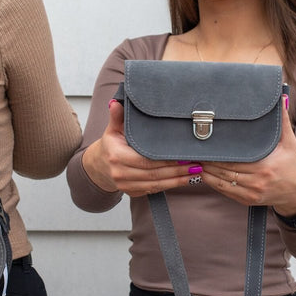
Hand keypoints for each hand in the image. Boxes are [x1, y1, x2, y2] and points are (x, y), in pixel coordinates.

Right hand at [82, 99, 196, 196]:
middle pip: (154, 173)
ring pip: (156, 184)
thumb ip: (117, 116)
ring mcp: (125, 185)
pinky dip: (170, 185)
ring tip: (195, 172)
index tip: (183, 155)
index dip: (165, 160)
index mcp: (117, 156)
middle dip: (176, 170)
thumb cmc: (110, 145)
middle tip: (195, 163)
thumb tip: (116, 103)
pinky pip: (154, 190)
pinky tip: (184, 180)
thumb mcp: (112, 129)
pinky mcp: (132, 192)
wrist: (99, 166)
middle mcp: (120, 173)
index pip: (145, 160)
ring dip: (177, 179)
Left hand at [200, 94, 295, 212]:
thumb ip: (282, 121)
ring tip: (195, 161)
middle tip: (195, 151)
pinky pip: (225, 191)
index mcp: (265, 166)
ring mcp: (251, 193)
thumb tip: (280, 98)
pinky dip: (213, 183)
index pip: (233, 159)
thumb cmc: (295, 165)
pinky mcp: (247, 200)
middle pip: (223, 170)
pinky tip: (205, 173)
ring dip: (206, 172)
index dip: (216, 153)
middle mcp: (257, 181)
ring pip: (221, 182)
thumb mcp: (290, 142)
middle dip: (207, 161)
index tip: (206, 144)